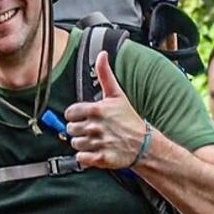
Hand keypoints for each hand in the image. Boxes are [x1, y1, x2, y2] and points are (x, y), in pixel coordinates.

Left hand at [64, 51, 147, 168]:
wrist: (144, 144)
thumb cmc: (129, 119)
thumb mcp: (117, 95)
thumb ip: (105, 74)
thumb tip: (102, 54)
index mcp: (96, 110)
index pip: (69, 113)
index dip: (76, 116)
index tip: (85, 118)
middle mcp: (95, 126)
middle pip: (70, 129)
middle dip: (79, 130)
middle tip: (92, 130)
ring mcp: (98, 143)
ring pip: (75, 144)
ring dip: (82, 144)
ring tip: (96, 140)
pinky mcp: (100, 158)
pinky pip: (80, 158)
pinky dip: (85, 157)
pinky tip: (95, 151)